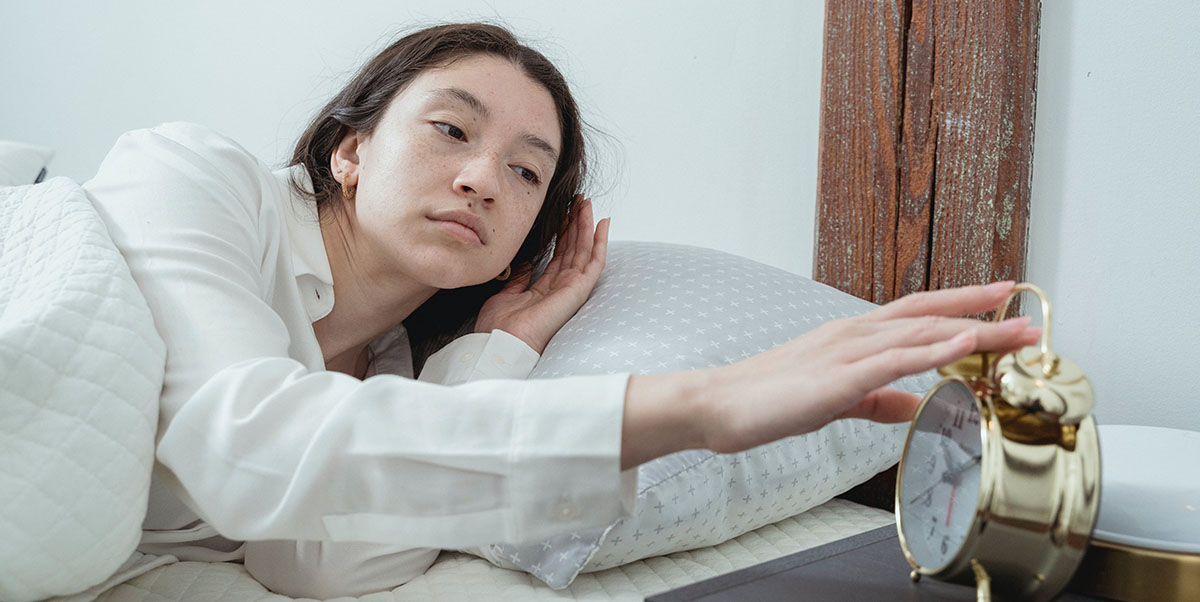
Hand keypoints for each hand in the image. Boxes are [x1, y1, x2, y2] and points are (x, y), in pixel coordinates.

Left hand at [475, 197, 608, 353]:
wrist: (502, 342)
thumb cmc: (499, 327)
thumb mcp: (506, 293)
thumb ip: (520, 277)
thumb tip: (526, 260)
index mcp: (544, 290)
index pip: (558, 256)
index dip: (562, 232)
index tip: (562, 212)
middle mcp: (561, 288)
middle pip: (573, 249)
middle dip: (576, 223)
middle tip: (578, 200)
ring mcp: (572, 288)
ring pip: (584, 250)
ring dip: (587, 225)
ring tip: (587, 202)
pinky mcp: (579, 290)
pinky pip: (594, 262)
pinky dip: (601, 242)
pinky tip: (602, 223)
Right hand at [621, 282, 1040, 467]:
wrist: (717, 405)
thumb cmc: (766, 400)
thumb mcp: (834, 400)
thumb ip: (877, 400)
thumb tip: (915, 403)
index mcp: (851, 337)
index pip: (918, 314)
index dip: (961, 305)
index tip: (1001, 301)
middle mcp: (853, 333)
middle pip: (930, 316)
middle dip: (983, 313)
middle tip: (1029, 314)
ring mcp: (845, 351)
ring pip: (920, 332)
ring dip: (973, 328)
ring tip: (1015, 329)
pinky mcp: (837, 376)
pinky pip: (893, 359)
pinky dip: (933, 348)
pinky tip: (963, 341)